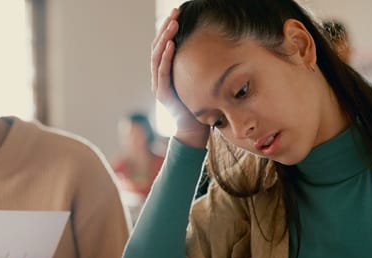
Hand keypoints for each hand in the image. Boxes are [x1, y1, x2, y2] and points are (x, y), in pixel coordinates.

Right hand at [152, 8, 209, 147]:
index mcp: (167, 72)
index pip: (164, 45)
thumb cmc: (201, 105)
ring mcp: (158, 85)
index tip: (177, 14)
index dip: (168, 29)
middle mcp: (159, 76)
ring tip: (172, 23)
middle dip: (166, 28)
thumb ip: (198, 66)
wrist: (195, 130)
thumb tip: (213, 46)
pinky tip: (171, 44)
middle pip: (158, 47)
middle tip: (175, 12)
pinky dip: (166, 57)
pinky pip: (162, 72)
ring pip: (157, 56)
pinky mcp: (162, 94)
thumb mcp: (200, 80)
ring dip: (165, 38)